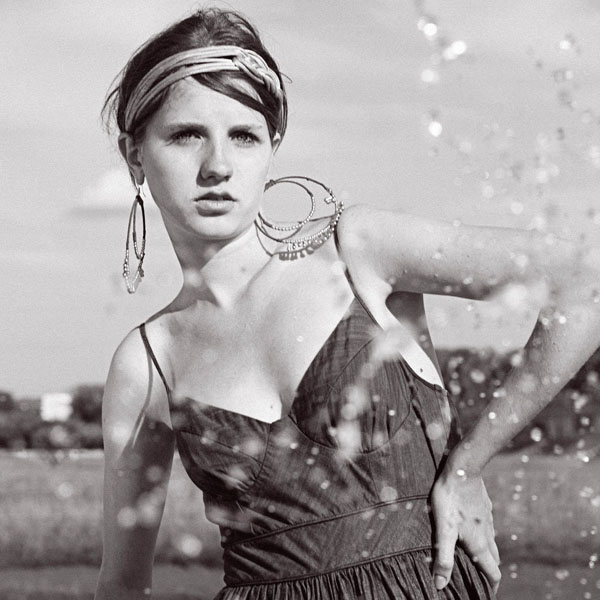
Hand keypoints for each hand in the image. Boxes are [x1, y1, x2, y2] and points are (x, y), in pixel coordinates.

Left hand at [430, 466, 500, 593]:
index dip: (491, 586)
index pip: (493, 573)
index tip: (485, 594)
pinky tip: (470, 528)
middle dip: (488, 571)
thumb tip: (440, 585)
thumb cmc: (450, 499)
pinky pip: (487, 526)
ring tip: (473, 557)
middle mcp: (487, 534)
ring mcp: (488, 519)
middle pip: (493, 560)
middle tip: (478, 577)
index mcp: (479, 544)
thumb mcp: (443, 529)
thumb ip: (443, 557)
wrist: (463, 468)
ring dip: (485, 553)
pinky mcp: (484, 507)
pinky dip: (482, 535)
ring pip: (491, 542)